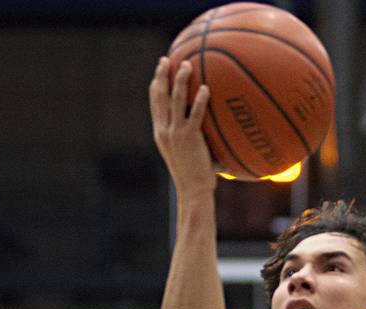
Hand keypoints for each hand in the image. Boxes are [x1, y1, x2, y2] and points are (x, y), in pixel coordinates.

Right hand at [149, 56, 215, 198]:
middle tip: (166, 59)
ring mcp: (175, 134)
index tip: (161, 69)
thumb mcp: (187, 153)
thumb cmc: (195, 176)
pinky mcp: (189, 139)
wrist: (193, 192)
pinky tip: (206, 88)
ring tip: (187, 65)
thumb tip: (211, 124)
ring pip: (175, 101)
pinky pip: (195, 115)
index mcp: (160, 133)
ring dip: (180, 80)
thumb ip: (193, 137)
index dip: (156, 84)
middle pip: (159, 96)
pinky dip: (200, 100)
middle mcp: (164, 131)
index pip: (155, 103)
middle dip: (162, 75)